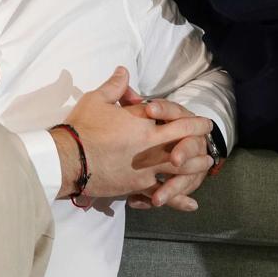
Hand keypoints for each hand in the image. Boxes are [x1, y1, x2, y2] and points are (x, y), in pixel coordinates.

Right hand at [52, 67, 212, 201]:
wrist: (68, 159)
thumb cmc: (83, 127)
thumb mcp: (98, 100)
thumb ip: (115, 86)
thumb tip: (124, 71)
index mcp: (145, 125)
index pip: (178, 122)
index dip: (194, 123)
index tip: (204, 123)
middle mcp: (150, 148)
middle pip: (184, 147)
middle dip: (198, 145)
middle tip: (208, 145)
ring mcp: (145, 170)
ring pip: (178, 171)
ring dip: (194, 169)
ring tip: (204, 167)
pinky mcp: (136, 187)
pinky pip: (161, 194)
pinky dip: (178, 200)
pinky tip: (191, 205)